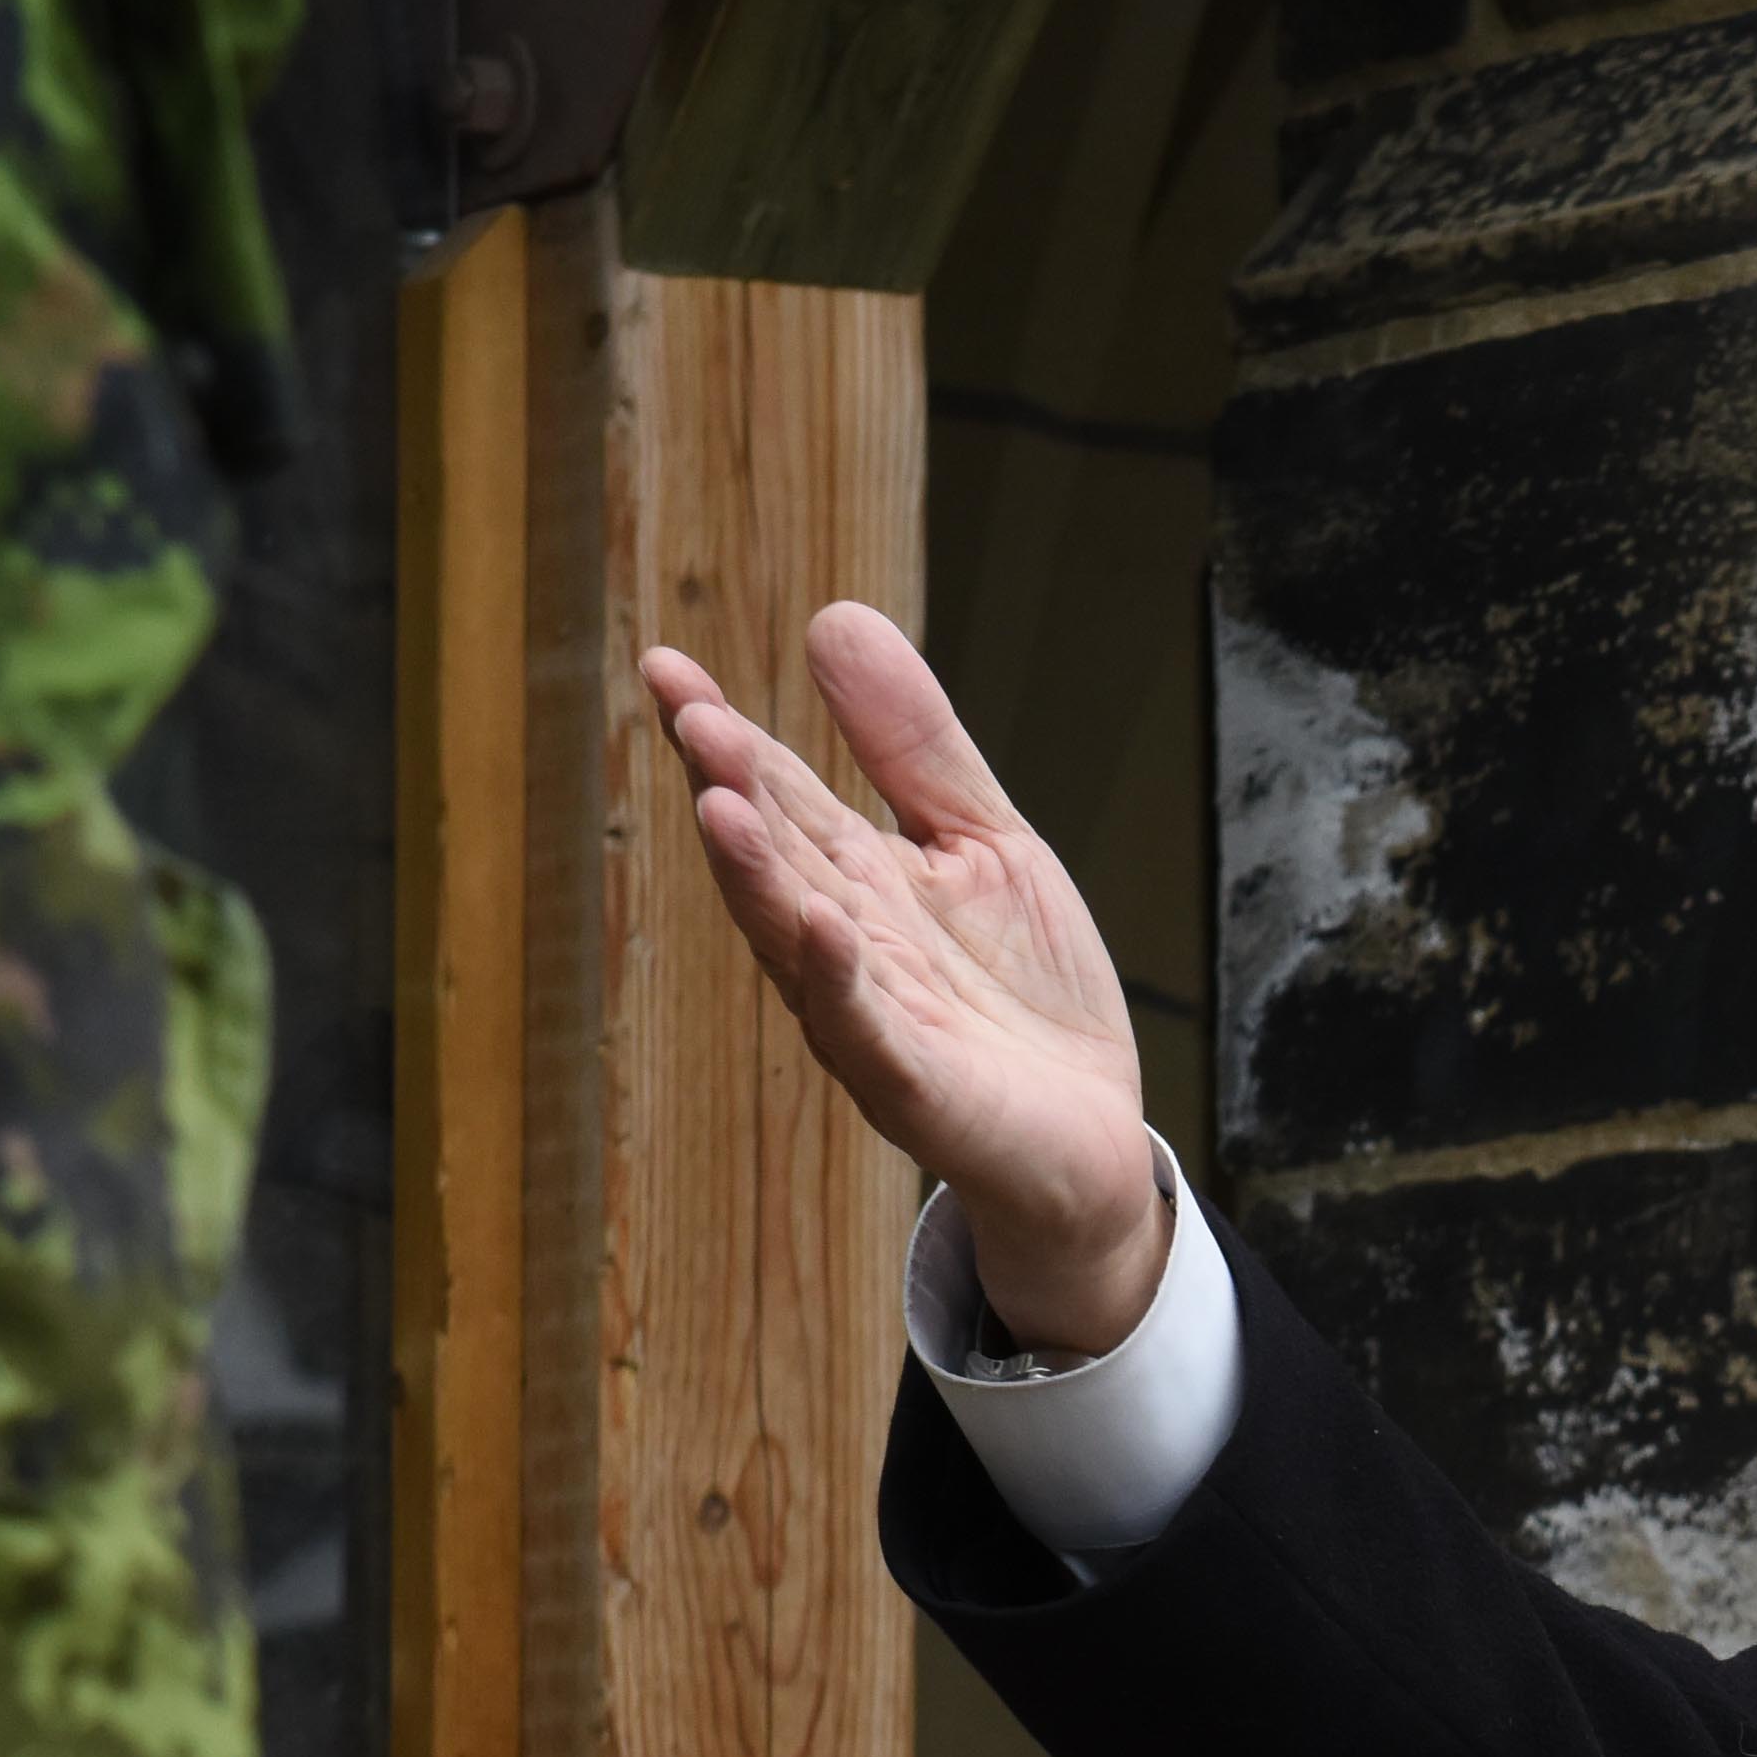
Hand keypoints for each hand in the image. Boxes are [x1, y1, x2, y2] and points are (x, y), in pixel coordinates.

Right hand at [635, 600, 1166, 1350]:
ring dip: (757, 880)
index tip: (666, 666)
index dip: (723, 733)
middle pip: (776, 862)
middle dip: (732, 792)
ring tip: (721, 807)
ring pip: (798, 945)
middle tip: (691, 718)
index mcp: (856, 884)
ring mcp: (874, 1023)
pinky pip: (868, 1035)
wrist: (1091, 1139)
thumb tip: (833, 617)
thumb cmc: (1026, 997)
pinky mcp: (920, 1092)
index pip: (779, 796)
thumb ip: (914, 747)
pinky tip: (823, 925)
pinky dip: (840, 984)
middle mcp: (844, 951)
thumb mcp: (985, 841)